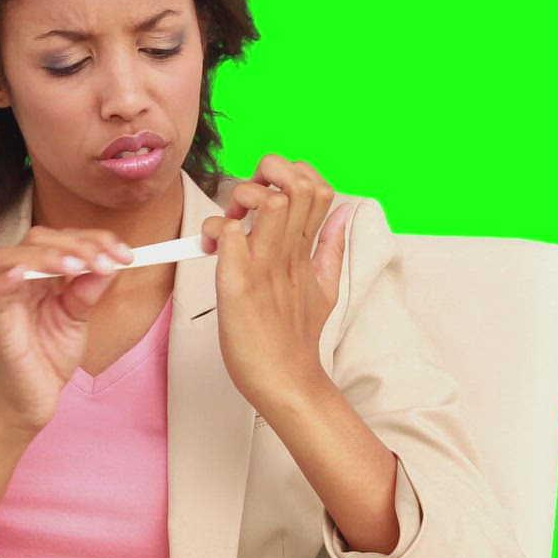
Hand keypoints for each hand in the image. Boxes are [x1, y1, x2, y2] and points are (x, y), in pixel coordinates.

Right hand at [0, 227, 136, 431]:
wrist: (35, 398)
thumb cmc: (50, 357)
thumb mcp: (79, 318)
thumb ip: (89, 289)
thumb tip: (109, 262)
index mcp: (42, 275)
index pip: (62, 241)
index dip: (94, 240)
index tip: (124, 253)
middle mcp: (20, 280)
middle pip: (38, 239)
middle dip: (76, 245)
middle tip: (105, 261)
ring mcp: (5, 296)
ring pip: (12, 256)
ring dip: (47, 256)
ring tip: (76, 268)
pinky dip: (9, 277)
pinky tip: (27, 274)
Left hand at [198, 155, 356, 411]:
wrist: (286, 382)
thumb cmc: (295, 337)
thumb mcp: (325, 286)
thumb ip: (332, 245)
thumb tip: (346, 211)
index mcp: (307, 249)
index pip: (315, 184)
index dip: (290, 175)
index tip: (268, 194)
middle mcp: (290, 251)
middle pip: (295, 182)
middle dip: (264, 175)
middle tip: (243, 204)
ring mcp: (266, 266)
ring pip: (266, 200)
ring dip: (240, 200)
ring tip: (228, 223)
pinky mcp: (239, 284)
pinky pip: (228, 236)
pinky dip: (217, 231)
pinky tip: (211, 247)